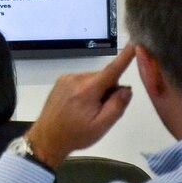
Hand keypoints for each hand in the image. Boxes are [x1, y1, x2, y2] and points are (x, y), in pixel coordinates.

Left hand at [27, 44, 135, 168]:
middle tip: (100, 111)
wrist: (47, 138)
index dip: (125, 57)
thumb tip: (127, 88)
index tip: (135, 43)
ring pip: (94, 79)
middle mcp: (76, 79)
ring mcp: (66, 79)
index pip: (111, 70)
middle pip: (104, 78)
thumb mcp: (101, 126)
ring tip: (87, 111)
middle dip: (108, 91)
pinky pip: (83, 81)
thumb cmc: (76, 135)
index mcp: (87, 90)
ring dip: (96, 91)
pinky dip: (87, 90)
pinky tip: (79, 106)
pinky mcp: (61, 81)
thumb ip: (117, 106)